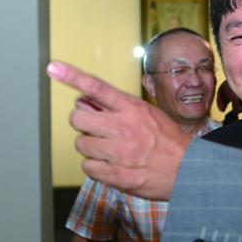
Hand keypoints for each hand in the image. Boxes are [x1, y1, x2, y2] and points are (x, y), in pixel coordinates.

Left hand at [47, 61, 189, 199]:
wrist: (189, 171)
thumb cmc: (169, 142)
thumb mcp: (149, 114)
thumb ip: (118, 108)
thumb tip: (85, 102)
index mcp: (132, 109)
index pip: (97, 87)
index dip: (72, 76)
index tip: (53, 67)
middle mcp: (122, 128)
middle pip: (78, 117)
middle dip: (83, 121)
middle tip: (96, 127)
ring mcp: (117, 152)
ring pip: (80, 142)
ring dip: (89, 145)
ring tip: (108, 148)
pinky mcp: (115, 174)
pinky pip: (87, 166)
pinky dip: (95, 166)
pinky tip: (111, 164)